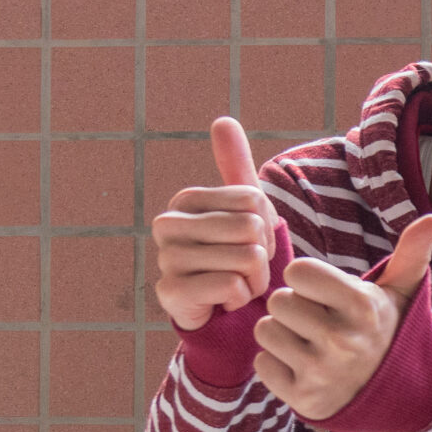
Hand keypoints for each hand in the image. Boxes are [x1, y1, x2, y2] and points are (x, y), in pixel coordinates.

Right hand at [150, 117, 281, 331]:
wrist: (223, 311)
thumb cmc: (237, 255)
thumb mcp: (246, 208)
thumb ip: (235, 165)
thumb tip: (223, 120)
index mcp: (186, 199)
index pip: (253, 200)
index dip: (266, 226)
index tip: (250, 240)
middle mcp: (166, 224)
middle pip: (250, 228)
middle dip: (262, 254)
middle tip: (245, 267)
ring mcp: (165, 258)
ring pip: (244, 258)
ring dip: (254, 279)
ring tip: (236, 283)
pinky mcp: (171, 292)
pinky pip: (231, 286)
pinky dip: (240, 298)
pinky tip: (224, 301)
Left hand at [252, 214, 431, 421]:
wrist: (394, 392)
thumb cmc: (385, 330)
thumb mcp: (400, 292)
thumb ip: (411, 252)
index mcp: (362, 306)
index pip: (297, 271)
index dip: (307, 279)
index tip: (324, 294)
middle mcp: (342, 340)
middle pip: (278, 300)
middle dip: (294, 308)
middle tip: (318, 321)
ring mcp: (321, 372)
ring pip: (266, 331)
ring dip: (282, 335)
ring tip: (310, 343)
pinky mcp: (302, 398)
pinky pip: (262, 364)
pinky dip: (277, 366)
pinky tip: (302, 367)